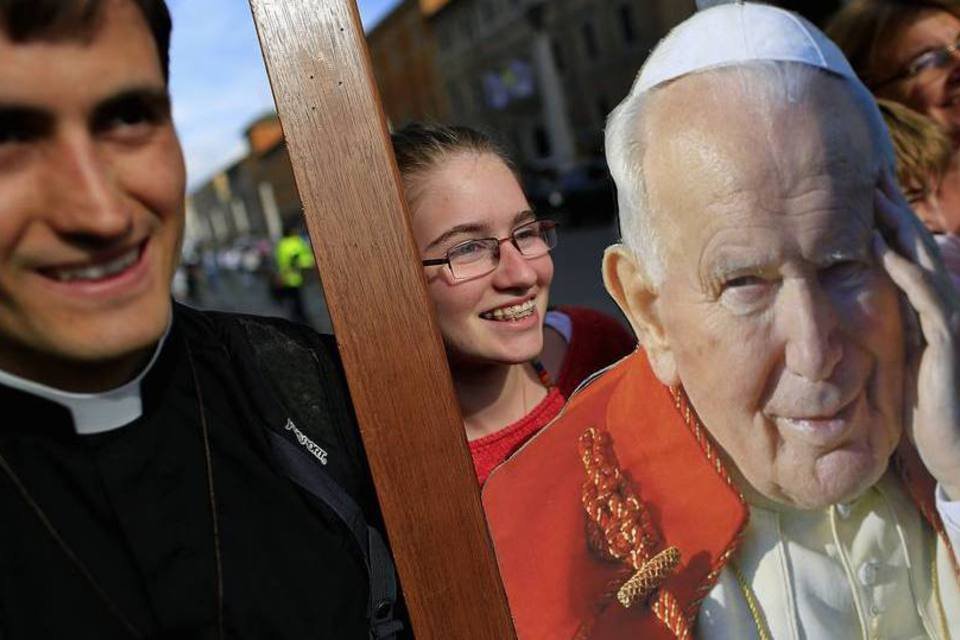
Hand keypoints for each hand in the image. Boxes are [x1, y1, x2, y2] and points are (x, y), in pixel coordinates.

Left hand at [874, 169, 959, 498]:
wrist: (951, 448)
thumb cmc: (919, 403)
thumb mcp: (894, 353)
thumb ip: (882, 323)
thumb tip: (844, 298)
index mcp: (925, 303)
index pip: (905, 250)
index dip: (885, 218)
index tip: (856, 186)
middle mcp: (941, 303)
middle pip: (915, 243)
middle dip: (892, 208)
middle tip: (866, 171)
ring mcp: (948, 318)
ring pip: (920, 260)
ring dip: (896, 226)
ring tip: (871, 194)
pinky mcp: (946, 340)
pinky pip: (923, 296)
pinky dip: (902, 268)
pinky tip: (880, 247)